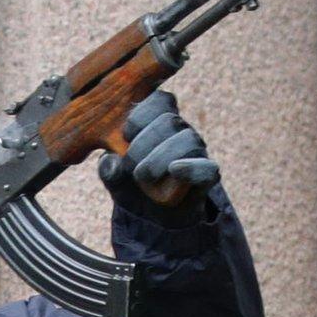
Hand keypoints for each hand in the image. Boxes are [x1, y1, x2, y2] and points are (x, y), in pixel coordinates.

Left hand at [98, 90, 219, 220]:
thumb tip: (112, 161)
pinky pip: (207, 168)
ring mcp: (197, 152)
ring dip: (158, 160)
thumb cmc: (131, 185)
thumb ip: (108, 168)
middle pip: (170, 121)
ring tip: (142, 178)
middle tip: (130, 165)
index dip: (140, 116)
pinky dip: (190, 169)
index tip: (125, 135)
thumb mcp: (113, 176)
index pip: (159, 100)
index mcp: (159, 121)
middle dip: (143, 144)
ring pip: (188, 141)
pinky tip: (174, 170)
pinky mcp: (207, 175)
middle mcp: (182, 131)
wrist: (150, 216)